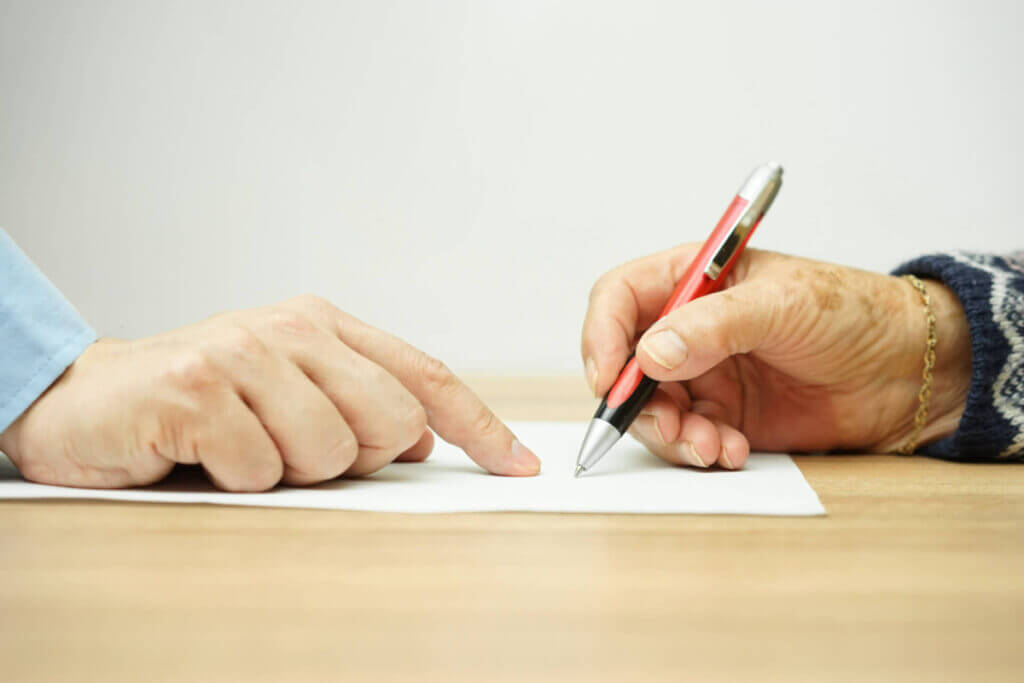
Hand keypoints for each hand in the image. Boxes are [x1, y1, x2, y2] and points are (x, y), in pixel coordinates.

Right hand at [0, 295, 539, 489]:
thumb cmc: (205, 402)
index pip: (427, 378)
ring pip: (331, 452)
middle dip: (355, 458)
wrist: (92, 400)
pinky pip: (263, 470)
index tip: (518, 464)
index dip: (480, 426)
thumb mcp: (292, 392)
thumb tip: (424, 442)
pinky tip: (206, 451)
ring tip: (243, 446)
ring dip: (288, 470)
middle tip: (293, 446)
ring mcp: (244, 352)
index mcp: (327, 326)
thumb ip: (359, 404)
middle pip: (394, 422)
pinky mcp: (197, 388)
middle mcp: (293, 329)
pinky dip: (239, 479)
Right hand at [582, 247, 971, 468]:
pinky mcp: (726, 416)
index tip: (609, 377)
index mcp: (692, 280)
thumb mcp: (782, 304)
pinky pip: (690, 439)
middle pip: (625, 365)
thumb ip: (713, 326)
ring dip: (672, 435)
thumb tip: (650, 354)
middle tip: (668, 427)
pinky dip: (702, 451)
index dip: (602, 336)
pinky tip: (733, 451)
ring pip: (653, 411)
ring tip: (712, 446)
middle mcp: (688, 328)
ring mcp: (705, 375)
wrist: (908, 369)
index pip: (619, 299)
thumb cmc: (852, 311)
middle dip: (637, 402)